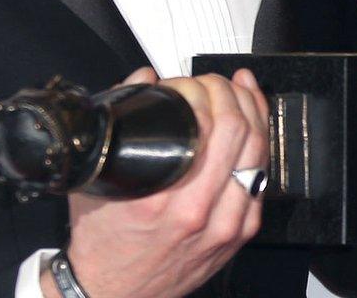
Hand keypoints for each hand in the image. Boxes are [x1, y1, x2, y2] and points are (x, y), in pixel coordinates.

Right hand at [46, 67, 269, 297]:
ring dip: (252, 111)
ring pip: (259, 151)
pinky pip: (262, 177)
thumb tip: (142, 79)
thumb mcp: (94, 181)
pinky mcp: (241, 233)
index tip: (188, 83)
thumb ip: (118, 122)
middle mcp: (201, 213)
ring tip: (239, 91)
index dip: (204, 90)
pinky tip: (253, 126)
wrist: (113, 292)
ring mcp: (227, 225)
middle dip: (229, 93)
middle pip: (240, 131)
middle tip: (213, 82)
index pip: (210, 124)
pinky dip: (260, 144)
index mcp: (164, 199)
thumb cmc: (104, 243)